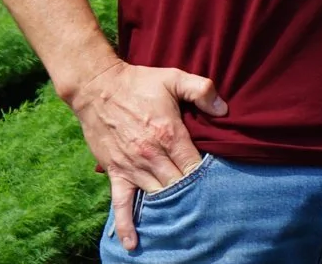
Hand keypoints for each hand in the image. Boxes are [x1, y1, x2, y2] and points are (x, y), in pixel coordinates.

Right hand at [61, 57, 227, 250]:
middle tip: (208, 207)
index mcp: (169, 133)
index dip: (207, 177)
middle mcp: (152, 155)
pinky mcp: (116, 173)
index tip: (218, 186)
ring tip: (186, 223)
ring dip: (170, 209)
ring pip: (157, 196)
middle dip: (193, 195)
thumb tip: (224, 109)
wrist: (97, 88)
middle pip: (179, 185)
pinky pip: (121, 203)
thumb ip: (202, 90)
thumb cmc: (139, 83)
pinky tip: (132, 244)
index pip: (195, 165)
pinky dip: (126, 225)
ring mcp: (133, 167)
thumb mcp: (174, 78)